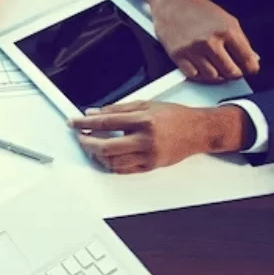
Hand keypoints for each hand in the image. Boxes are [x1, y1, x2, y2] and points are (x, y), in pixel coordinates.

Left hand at [69, 101, 249, 173]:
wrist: (199, 130)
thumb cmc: (175, 116)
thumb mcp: (145, 104)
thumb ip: (118, 109)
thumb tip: (94, 112)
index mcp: (143, 120)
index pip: (105, 122)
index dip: (85, 123)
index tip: (74, 122)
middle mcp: (145, 139)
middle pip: (105, 146)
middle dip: (87, 142)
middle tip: (80, 137)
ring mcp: (148, 155)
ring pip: (112, 161)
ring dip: (97, 155)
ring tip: (93, 146)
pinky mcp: (150, 166)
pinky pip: (123, 169)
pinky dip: (111, 163)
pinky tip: (106, 155)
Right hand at [142, 0, 259, 82]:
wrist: (173, 2)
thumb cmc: (200, 10)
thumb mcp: (227, 20)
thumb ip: (240, 40)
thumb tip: (251, 58)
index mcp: (227, 31)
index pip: (247, 59)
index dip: (251, 68)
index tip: (249, 70)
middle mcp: (210, 41)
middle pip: (231, 72)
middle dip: (234, 74)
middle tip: (232, 71)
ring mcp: (193, 50)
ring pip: (212, 76)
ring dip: (217, 76)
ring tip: (217, 69)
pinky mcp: (178, 55)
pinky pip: (194, 75)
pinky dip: (200, 75)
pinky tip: (202, 68)